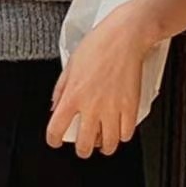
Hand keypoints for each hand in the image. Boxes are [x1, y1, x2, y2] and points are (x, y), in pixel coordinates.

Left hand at [45, 2, 154, 156]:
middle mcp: (92, 105)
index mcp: (73, 95)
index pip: (57, 128)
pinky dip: (122, 136)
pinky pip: (127, 133)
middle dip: (82, 150)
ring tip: (101, 142)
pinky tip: (119, 130)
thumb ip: (61, 88)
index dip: (53, 140)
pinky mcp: (131, 107)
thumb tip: (55, 105)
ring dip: (103, 146)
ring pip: (108, 144)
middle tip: (83, 146)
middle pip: (84, 144)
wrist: (125, 36)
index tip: (55, 140)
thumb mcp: (70, 64)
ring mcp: (112, 108)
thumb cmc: (98, 44)